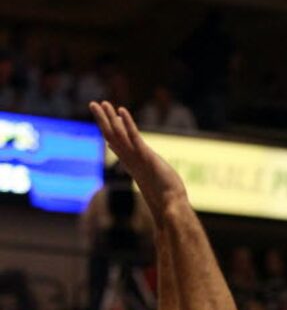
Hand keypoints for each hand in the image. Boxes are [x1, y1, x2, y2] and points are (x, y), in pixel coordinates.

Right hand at [91, 101, 187, 225]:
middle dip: (102, 120)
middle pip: (111, 136)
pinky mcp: (145, 156)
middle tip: (93, 104)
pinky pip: (134, 137)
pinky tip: (121, 111)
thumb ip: (146, 174)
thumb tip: (145, 174)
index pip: (117, 144)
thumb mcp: (153, 181)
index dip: (109, 131)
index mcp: (132, 164)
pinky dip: (127, 123)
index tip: (103, 119)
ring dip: (109, 118)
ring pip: (118, 134)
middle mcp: (130, 159)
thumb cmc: (166, 198)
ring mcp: (136, 158)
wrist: (170, 206)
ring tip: (102, 103)